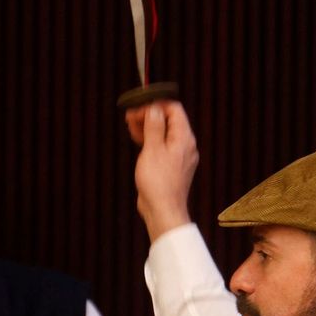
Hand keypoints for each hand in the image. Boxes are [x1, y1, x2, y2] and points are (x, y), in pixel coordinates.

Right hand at [126, 100, 197, 241]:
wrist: (163, 210)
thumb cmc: (158, 182)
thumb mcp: (152, 149)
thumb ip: (154, 126)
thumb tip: (154, 108)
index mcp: (184, 138)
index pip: (174, 109)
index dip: (155, 105)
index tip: (138, 108)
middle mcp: (185, 145)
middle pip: (169, 120)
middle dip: (149, 116)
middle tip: (130, 118)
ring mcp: (179, 156)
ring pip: (164, 133)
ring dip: (148, 127)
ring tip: (131, 129)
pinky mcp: (171, 165)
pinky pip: (162, 146)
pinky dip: (151, 140)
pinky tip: (138, 142)